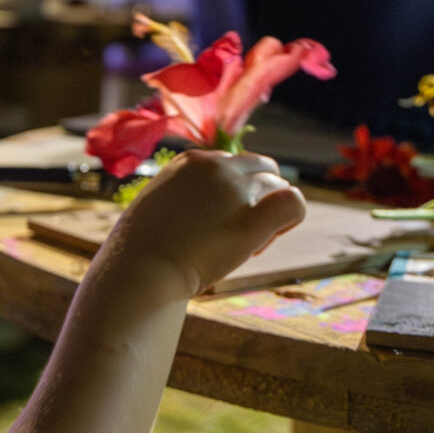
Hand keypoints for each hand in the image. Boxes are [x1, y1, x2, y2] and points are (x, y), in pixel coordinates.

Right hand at [103, 150, 305, 299]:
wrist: (140, 271)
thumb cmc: (139, 250)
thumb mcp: (157, 204)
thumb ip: (183, 196)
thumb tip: (203, 209)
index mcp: (191, 161)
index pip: (233, 164)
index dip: (232, 192)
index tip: (216, 220)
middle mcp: (217, 166)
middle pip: (262, 168)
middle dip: (259, 196)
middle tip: (238, 231)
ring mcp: (236, 190)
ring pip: (279, 185)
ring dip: (270, 212)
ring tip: (247, 244)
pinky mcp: (253, 219)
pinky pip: (294, 203)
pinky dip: (290, 219)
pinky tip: (266, 239)